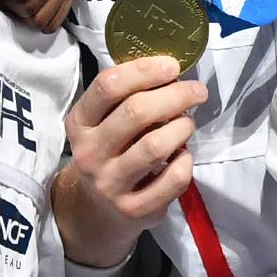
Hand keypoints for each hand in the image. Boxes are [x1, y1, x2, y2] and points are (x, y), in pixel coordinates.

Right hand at [51, 55, 205, 268]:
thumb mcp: (104, 123)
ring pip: (155, 146)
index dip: (144, 71)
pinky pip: (173, 178)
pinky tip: (181, 156)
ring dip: (181, 127)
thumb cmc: (111, 152)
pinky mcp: (133, 209)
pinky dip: (185, 161)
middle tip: (197, 91)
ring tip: (187, 123)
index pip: (108, 86)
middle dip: (175, 95)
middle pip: (136, 113)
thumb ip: (128, 97)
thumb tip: (170, 71)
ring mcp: (110, 184)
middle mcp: (89, 154)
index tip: (172, 66)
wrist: (99, 210)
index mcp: (80, 123)